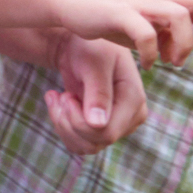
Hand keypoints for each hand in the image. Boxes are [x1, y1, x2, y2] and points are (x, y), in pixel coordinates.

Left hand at [43, 34, 151, 152]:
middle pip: (94, 143)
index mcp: (134, 99)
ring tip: (58, 98)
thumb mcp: (93, 64)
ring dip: (63, 124)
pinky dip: (63, 126)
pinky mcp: (104, 128)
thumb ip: (97, 92)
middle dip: (68, 122)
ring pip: (85, 147)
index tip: (65, 96)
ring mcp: (119, 124)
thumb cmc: (90, 47)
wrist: (82, 45)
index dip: (78, 122)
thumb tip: (98, 125)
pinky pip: (80, 143)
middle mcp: (131, 116)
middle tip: (60, 96)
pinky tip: (59, 103)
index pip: (106, 133)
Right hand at [48, 0, 192, 67]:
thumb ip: (169, 31)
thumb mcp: (145, 24)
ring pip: (178, 15)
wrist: (69, 1)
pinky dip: (151, 52)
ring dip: (182, 44)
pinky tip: (147, 65)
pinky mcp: (118, 13)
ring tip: (172, 62)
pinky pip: (145, 31)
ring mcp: (139, 3)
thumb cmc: (110, 16)